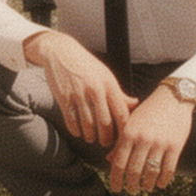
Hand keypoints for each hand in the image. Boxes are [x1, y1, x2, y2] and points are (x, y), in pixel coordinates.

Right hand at [26, 30, 138, 147]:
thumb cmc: (86, 64)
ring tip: (91, 139)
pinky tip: (77, 133)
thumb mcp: (105, 75)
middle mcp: (95, 89)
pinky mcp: (64, 97)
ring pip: (88, 123)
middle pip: (105, 121)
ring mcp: (79, 93)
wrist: (61, 52)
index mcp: (109, 84)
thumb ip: (119, 92)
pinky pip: (71, 119)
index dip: (123, 129)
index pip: (121, 112)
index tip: (122, 137)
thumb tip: (135, 103)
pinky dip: (75, 129)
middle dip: (106, 137)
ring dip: (90, 136)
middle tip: (106, 143)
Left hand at [107, 89, 195, 192]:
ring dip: (147, 184)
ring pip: (151, 172)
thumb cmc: (148, 111)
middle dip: (131, 184)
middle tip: (131, 189)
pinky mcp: (175, 146)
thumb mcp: (130, 123)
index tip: (115, 188)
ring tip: (145, 187)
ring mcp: (160, 143)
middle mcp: (143, 139)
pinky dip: (164, 180)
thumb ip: (120, 141)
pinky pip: (168, 169)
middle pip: (134, 171)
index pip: (118, 162)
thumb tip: (109, 160)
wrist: (173, 98)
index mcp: (128, 133)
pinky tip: (161, 184)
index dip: (116, 179)